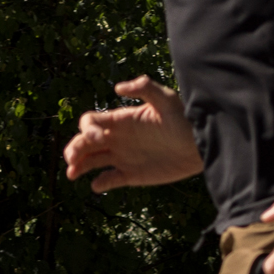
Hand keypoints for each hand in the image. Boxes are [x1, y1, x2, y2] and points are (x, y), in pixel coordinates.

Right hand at [64, 77, 202, 191]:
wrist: (201, 145)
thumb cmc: (185, 119)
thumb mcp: (167, 99)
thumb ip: (145, 88)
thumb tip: (117, 88)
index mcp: (120, 120)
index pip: (90, 122)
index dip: (87, 129)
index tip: (98, 138)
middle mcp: (118, 138)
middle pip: (85, 143)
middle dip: (75, 149)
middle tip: (72, 160)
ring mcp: (124, 157)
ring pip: (92, 161)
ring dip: (79, 166)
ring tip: (72, 174)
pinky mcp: (133, 174)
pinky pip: (110, 180)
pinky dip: (101, 184)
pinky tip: (98, 185)